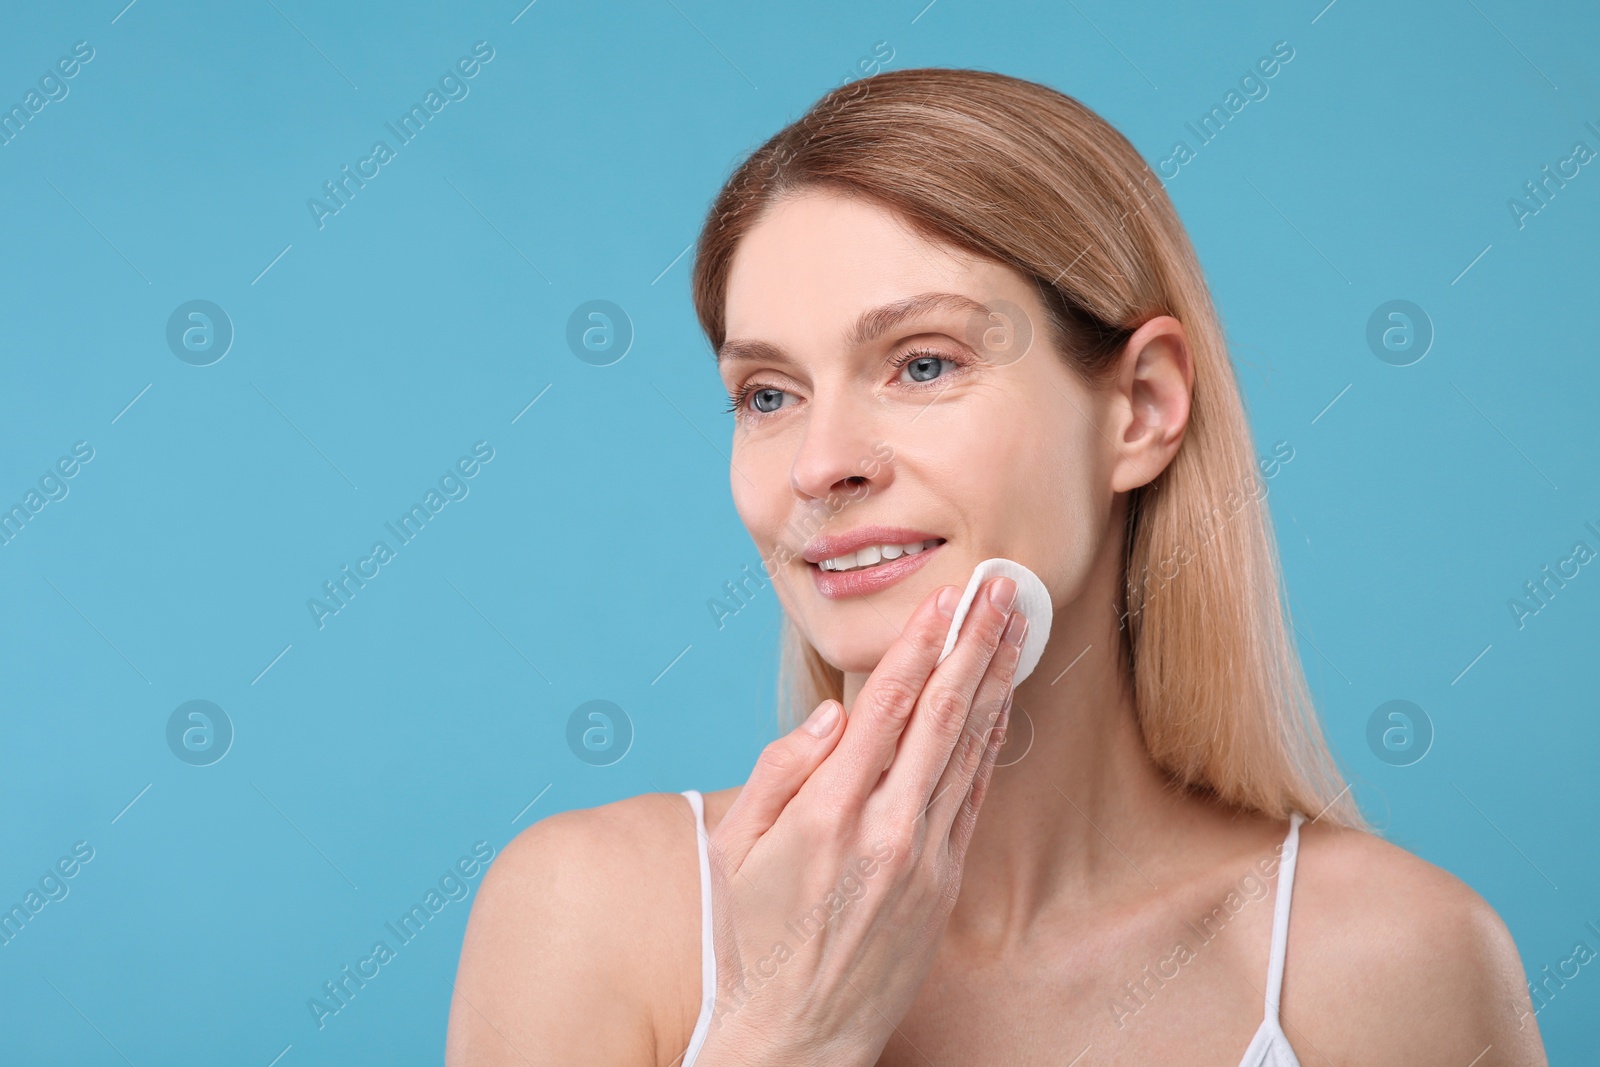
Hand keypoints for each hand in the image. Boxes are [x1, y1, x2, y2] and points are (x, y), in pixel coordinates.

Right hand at [692, 577, 1027, 1065]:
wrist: (795, 1034)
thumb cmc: (750, 935)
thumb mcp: (735, 851)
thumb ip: (778, 773)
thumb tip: (828, 715)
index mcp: (825, 812)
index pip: (885, 708)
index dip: (920, 647)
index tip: (946, 601)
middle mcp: (883, 829)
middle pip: (942, 716)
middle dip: (974, 645)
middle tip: (1000, 591)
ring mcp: (921, 859)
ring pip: (968, 751)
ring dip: (995, 684)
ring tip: (1016, 630)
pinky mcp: (943, 885)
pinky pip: (973, 800)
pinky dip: (990, 747)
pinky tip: (1002, 707)